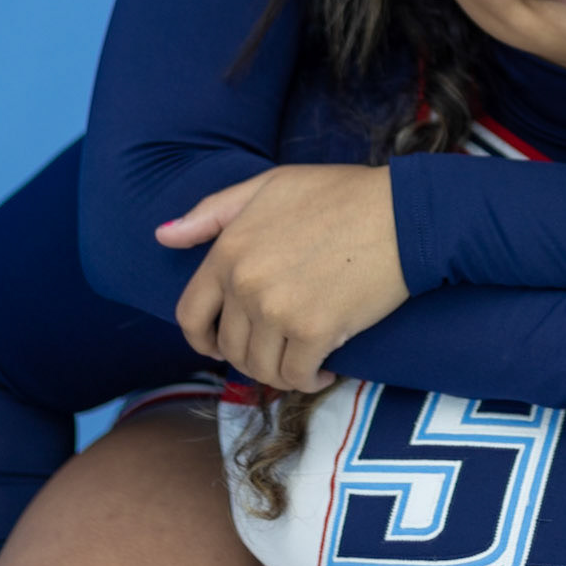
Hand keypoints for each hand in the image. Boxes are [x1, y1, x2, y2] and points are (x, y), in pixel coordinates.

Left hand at [159, 165, 408, 391]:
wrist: (404, 213)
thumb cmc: (341, 195)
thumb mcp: (270, 186)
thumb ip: (213, 212)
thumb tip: (162, 236)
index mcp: (229, 249)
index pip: (190, 313)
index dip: (201, 338)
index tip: (221, 345)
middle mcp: (245, 282)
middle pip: (229, 347)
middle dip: (250, 354)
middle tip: (279, 347)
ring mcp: (277, 309)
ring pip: (260, 367)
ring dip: (280, 371)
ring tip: (303, 359)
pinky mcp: (314, 331)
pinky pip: (296, 376)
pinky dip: (309, 380)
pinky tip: (326, 369)